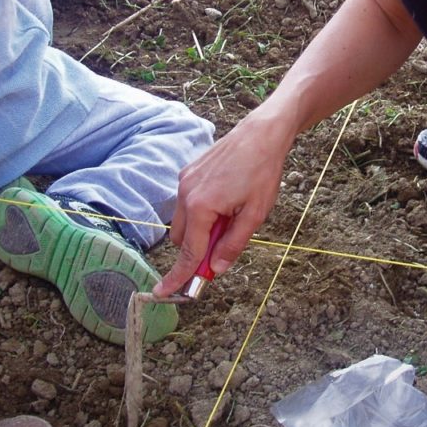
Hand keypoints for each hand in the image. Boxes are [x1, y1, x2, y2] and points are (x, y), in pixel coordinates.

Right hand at [154, 111, 292, 295]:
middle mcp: (186, 194)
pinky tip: (226, 199)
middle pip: (182, 239)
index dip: (178, 276)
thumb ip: (233, 244)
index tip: (163, 293)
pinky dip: (200, 212)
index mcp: (201, 207)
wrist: (261, 134)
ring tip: (231, 214)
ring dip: (200, 229)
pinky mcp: (187, 172)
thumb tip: (216, 269)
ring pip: (183, 221)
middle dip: (198, 248)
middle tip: (225, 245)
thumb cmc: (262, 172)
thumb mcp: (254, 214)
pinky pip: (187, 203)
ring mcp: (184, 181)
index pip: (188, 252)